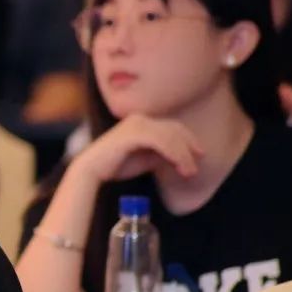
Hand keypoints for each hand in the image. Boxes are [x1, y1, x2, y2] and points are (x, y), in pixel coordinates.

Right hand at [72, 115, 204, 183]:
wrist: (92, 170)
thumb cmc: (115, 166)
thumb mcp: (144, 158)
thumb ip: (160, 154)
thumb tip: (180, 157)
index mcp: (141, 122)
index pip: (172, 127)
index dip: (189, 140)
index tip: (199, 155)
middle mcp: (140, 119)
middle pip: (174, 129)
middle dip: (189, 147)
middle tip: (197, 166)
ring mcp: (136, 124)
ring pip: (170, 136)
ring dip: (184, 155)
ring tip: (189, 172)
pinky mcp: (134, 133)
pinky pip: (162, 142)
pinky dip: (174, 154)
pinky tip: (179, 166)